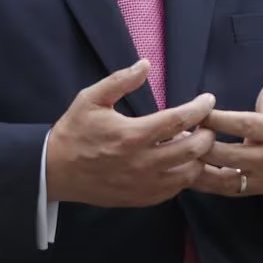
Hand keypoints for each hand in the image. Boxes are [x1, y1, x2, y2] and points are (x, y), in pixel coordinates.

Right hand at [45, 61, 216, 207]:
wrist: (54, 172)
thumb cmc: (74, 132)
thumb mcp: (90, 99)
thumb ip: (120, 81)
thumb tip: (146, 64)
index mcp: (132, 135)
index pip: (180, 120)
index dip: (200, 108)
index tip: (208, 100)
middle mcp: (142, 163)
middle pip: (194, 149)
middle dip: (208, 134)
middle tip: (207, 124)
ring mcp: (144, 184)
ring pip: (190, 174)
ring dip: (199, 157)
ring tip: (194, 142)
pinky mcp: (143, 198)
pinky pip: (176, 189)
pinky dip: (185, 174)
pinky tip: (180, 161)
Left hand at [190, 45, 262, 198]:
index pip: (243, 124)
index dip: (218, 119)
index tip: (198, 112)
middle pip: (230, 153)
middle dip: (203, 144)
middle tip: (178, 133)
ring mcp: (261, 177)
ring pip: (224, 176)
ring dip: (198, 166)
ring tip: (176, 152)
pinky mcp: (252, 190)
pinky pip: (223, 189)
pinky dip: (203, 182)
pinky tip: (183, 170)